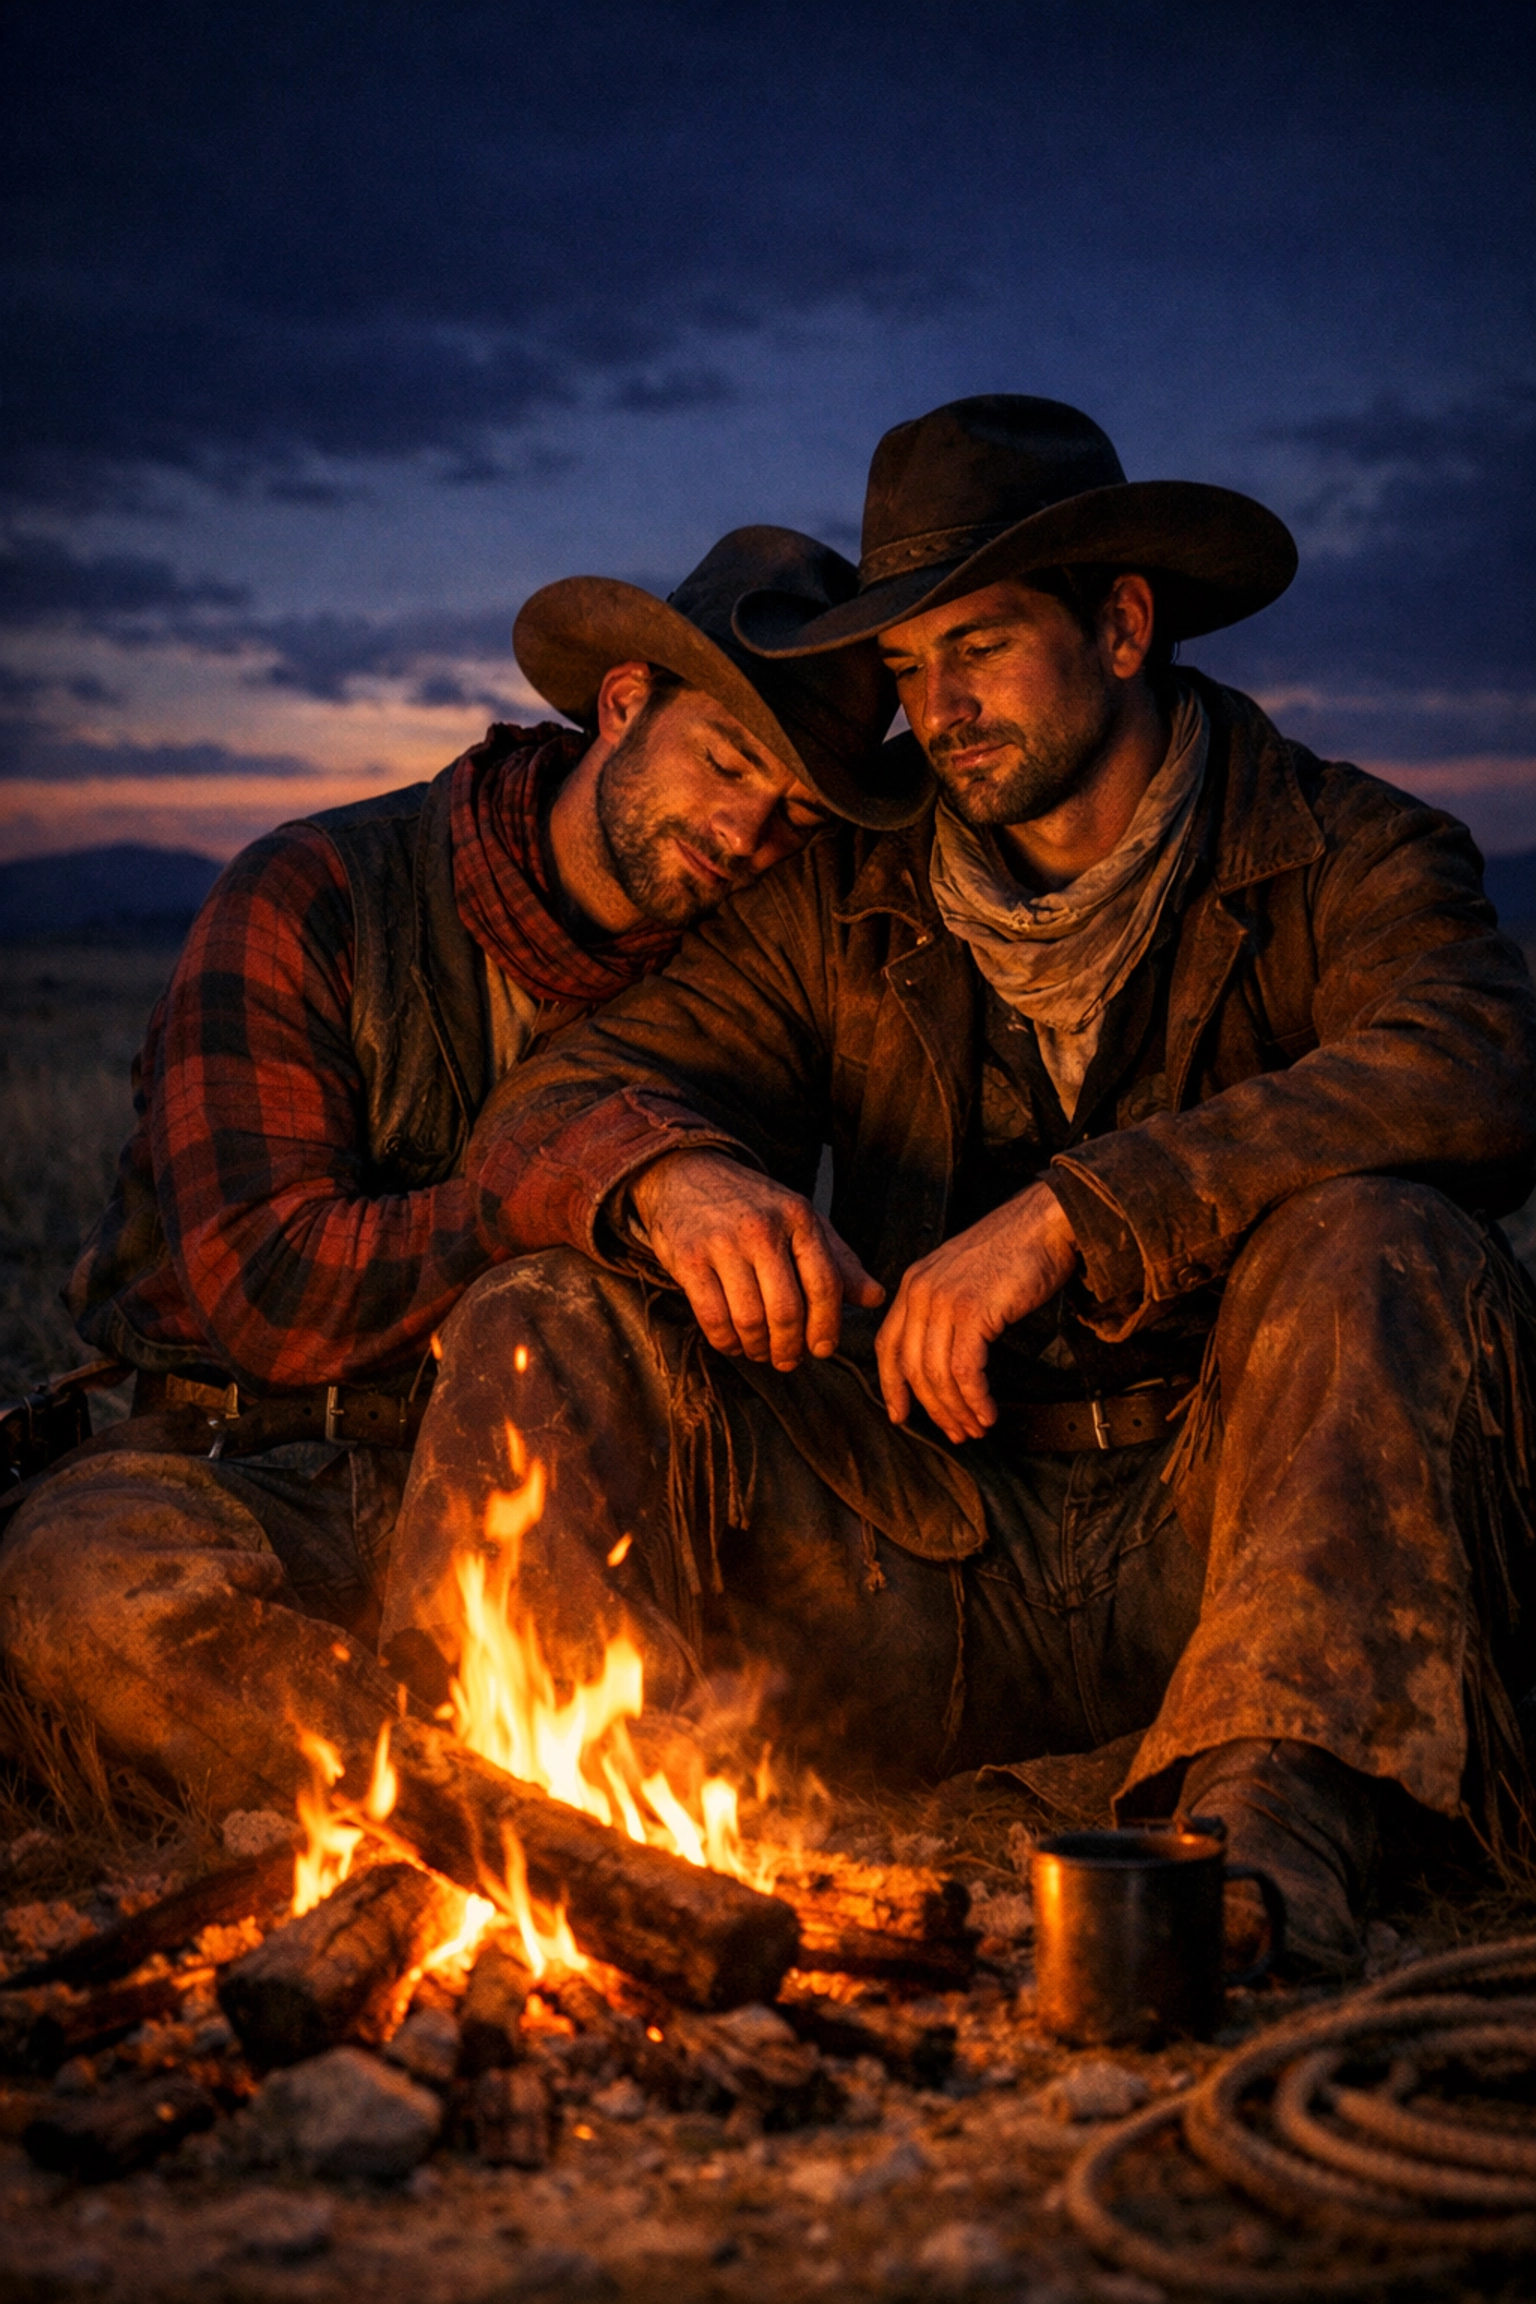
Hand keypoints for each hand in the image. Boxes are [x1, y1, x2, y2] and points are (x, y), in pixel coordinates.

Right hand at [629, 1151, 883, 1369]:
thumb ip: (838, 1260)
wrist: (685, 1175)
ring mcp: (722, 1243)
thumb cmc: (751, 1204)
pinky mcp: (688, 1259)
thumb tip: (875, 1297)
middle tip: (788, 1361)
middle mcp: (762, 1228)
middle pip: (786, 1310)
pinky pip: (712, 1317)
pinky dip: (726, 1341)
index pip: (824, 1285)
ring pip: (750, 1319)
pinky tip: (734, 1343)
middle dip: (790, 1348)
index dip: (826, 1327)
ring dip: (758, 1348)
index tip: (822, 1350)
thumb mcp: (800, 1220)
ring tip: (760, 1352)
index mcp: (798, 1217)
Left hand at [875, 1183, 1078, 1442]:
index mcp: (915, 1283)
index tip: (899, 1414)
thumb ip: (946, 1309)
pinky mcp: (973, 1311)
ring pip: (937, 1374)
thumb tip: (946, 1356)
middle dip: (932, 1408)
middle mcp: (921, 1291)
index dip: (892, 1385)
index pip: (888, 1344)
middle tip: (954, 1432)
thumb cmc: (1015, 1250)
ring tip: (976, 1427)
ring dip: (957, 1409)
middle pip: (912, 1366)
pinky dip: (975, 1399)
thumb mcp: (965, 1276)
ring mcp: (945, 1301)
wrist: (1046, 1223)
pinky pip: (965, 1370)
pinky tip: (988, 1412)